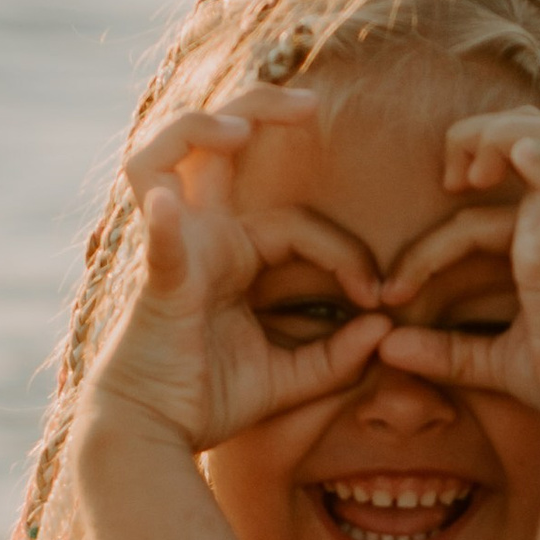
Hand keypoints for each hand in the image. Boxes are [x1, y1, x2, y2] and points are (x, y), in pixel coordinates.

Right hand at [74, 88, 389, 462]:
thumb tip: (385, 329)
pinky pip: (156, 241)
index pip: (298, 225)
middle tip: (313, 103)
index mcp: (231, 254)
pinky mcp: (159, 282)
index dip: (346, 253)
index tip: (378, 297)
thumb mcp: (289, 379)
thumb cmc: (208, 401)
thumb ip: (337, 357)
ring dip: (200, 127)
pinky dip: (160, 220)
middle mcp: (200, 237)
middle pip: (216, 143)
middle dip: (260, 107)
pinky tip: (167, 202)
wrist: (154, 436)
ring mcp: (173, 248)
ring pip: (167, 155)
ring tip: (243, 125)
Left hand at [374, 111, 539, 445]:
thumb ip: (445, 352)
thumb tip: (387, 347)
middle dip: (474, 140)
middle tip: (447, 184)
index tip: (391, 295)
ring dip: (498, 139)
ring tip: (464, 179)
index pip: (478, 215)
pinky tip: (520, 155)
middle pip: (524, 135)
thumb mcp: (495, 361)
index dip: (428, 247)